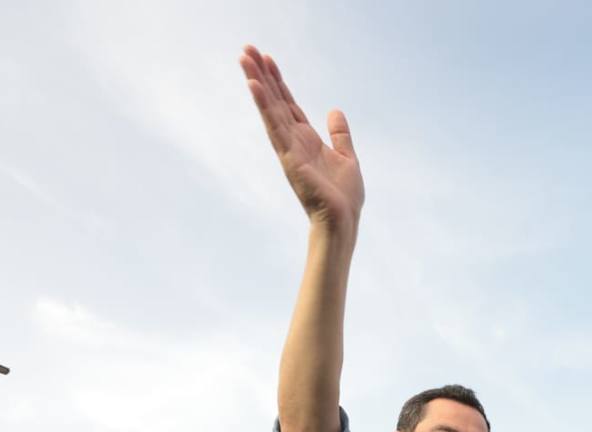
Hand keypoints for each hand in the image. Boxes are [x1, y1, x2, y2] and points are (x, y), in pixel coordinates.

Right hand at [240, 46, 364, 232]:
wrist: (343, 221)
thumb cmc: (344, 197)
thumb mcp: (347, 157)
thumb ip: (340, 134)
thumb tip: (334, 110)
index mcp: (306, 140)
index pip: (288, 104)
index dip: (278, 82)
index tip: (268, 59)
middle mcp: (293, 141)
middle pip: (274, 101)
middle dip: (262, 75)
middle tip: (247, 49)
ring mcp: (288, 148)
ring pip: (270, 108)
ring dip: (257, 83)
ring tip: (244, 58)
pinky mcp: (289, 157)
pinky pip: (274, 126)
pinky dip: (264, 106)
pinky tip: (255, 86)